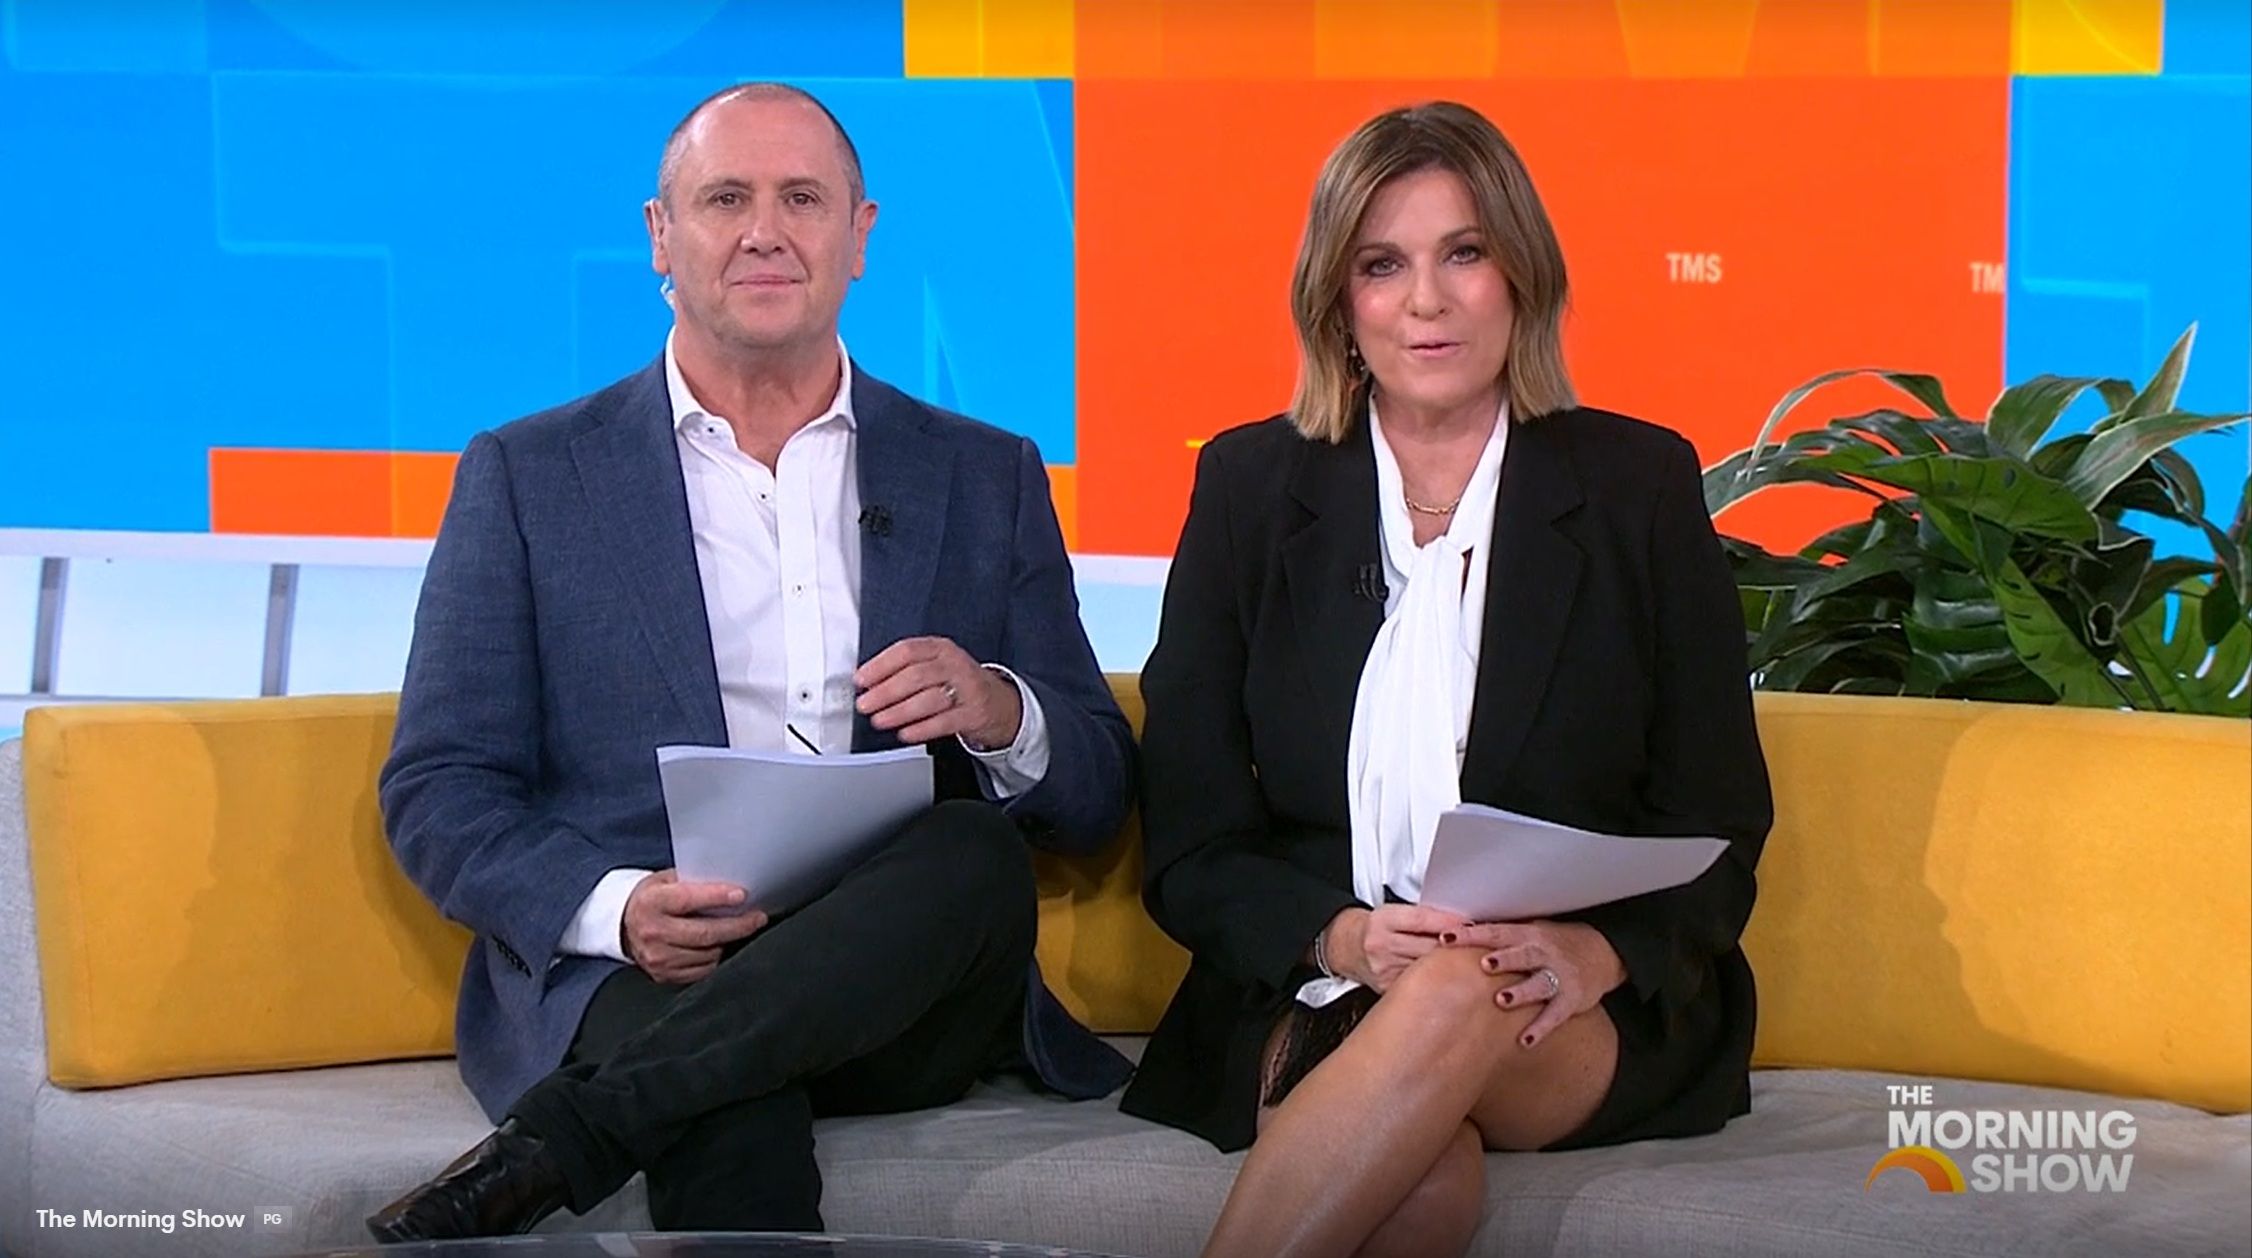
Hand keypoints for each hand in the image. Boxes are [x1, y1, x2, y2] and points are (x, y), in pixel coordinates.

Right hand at [620, 869, 768, 984]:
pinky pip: (702, 971)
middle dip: (737, 926)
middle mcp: (652, 932)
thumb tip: (730, 884)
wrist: (623, 926)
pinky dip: (717, 958)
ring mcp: (657, 957)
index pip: (688, 899)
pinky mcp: (664, 975)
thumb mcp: (665, 881)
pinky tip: (722, 946)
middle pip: (704, 933)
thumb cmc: (653, 899)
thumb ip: (692, 882)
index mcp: (651, 903)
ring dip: (729, 942)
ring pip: (707, 954)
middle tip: (757, 918)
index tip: (742, 895)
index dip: (717, 897)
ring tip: (740, 930)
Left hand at [854, 636, 1021, 749]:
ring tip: (880, 720)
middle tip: (865, 704)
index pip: (906, 651)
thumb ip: (905, 670)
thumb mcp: (936, 666)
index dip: (880, 665)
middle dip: (885, 691)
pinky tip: (905, 733)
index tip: (861, 679)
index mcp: (940, 648)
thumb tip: (868, 682)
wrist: (999, 703)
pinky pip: (944, 722)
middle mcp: (954, 665)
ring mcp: (967, 689)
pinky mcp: (974, 713)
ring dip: (900, 711)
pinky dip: (922, 728)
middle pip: (915, 675)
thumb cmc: (958, 683)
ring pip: (929, 699)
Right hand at [1324, 904, 1467, 992]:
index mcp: (1383, 920)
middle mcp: (1381, 946)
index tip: (1472, 925)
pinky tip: (1453, 982)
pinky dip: (1440, 983)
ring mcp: (1384, 971)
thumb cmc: (1378, 928)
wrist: (1348, 948)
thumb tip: (1464, 923)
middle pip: (1428, 948)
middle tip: (1482, 947)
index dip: (1449, 923)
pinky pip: (1421, 987)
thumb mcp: (1395, 913)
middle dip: (1457, 947)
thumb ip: (1425, 917)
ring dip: (1453, 968)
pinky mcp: (1388, 990)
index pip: (1421, 919)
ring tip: (1473, 965)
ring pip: (1429, 971)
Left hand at [1442, 920, 1625, 1048]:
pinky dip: (1540, 1029)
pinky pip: (1555, 1015)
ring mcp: (1559, 976)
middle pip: (1522, 955)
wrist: (1602, 952)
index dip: (1472, 935)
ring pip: (1539, 984)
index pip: (1495, 932)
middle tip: (1484, 964)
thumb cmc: (1554, 943)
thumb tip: (1450, 938)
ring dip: (1521, 992)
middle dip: (1504, 959)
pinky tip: (1524, 1040)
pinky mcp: (1571, 999)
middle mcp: (1543, 953)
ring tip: (1502, 1000)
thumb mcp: (1528, 932)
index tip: (1447, 938)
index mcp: (1527, 934)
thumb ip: (1496, 938)